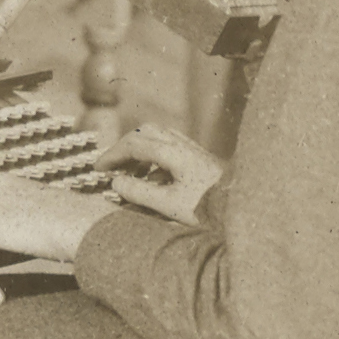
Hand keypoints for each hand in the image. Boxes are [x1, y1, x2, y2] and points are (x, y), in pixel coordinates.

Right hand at [108, 122, 223, 224]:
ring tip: (129, 173)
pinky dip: (152, 154)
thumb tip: (117, 183)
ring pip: (156, 135)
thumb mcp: (169, 205)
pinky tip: (151, 175)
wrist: (240, 204)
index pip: (133, 144)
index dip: (112, 155)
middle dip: (123, 147)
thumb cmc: (206, 206)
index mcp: (172, 152)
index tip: (99, 169)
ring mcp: (190, 147)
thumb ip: (140, 193)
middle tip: (112, 166)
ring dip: (138, 149)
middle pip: (143, 132)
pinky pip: (167, 144)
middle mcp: (181, 143)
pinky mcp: (196, 154)